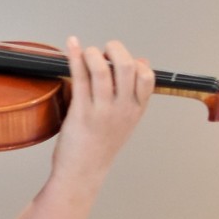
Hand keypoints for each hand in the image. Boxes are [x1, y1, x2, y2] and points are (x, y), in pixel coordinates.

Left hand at [51, 37, 154, 188]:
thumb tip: (141, 61)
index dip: (135, 62)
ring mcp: (102, 112)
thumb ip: (133, 94)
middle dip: (115, 50)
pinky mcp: (81, 113)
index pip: (147, 76)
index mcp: (136, 111)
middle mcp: (122, 110)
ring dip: (93, 53)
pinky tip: (72, 45)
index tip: (121, 62)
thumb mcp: (125, 121)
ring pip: (102, 70)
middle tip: (104, 51)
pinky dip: (75, 56)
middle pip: (127, 67)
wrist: (82, 174)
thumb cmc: (99, 147)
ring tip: (87, 52)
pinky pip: (80, 78)